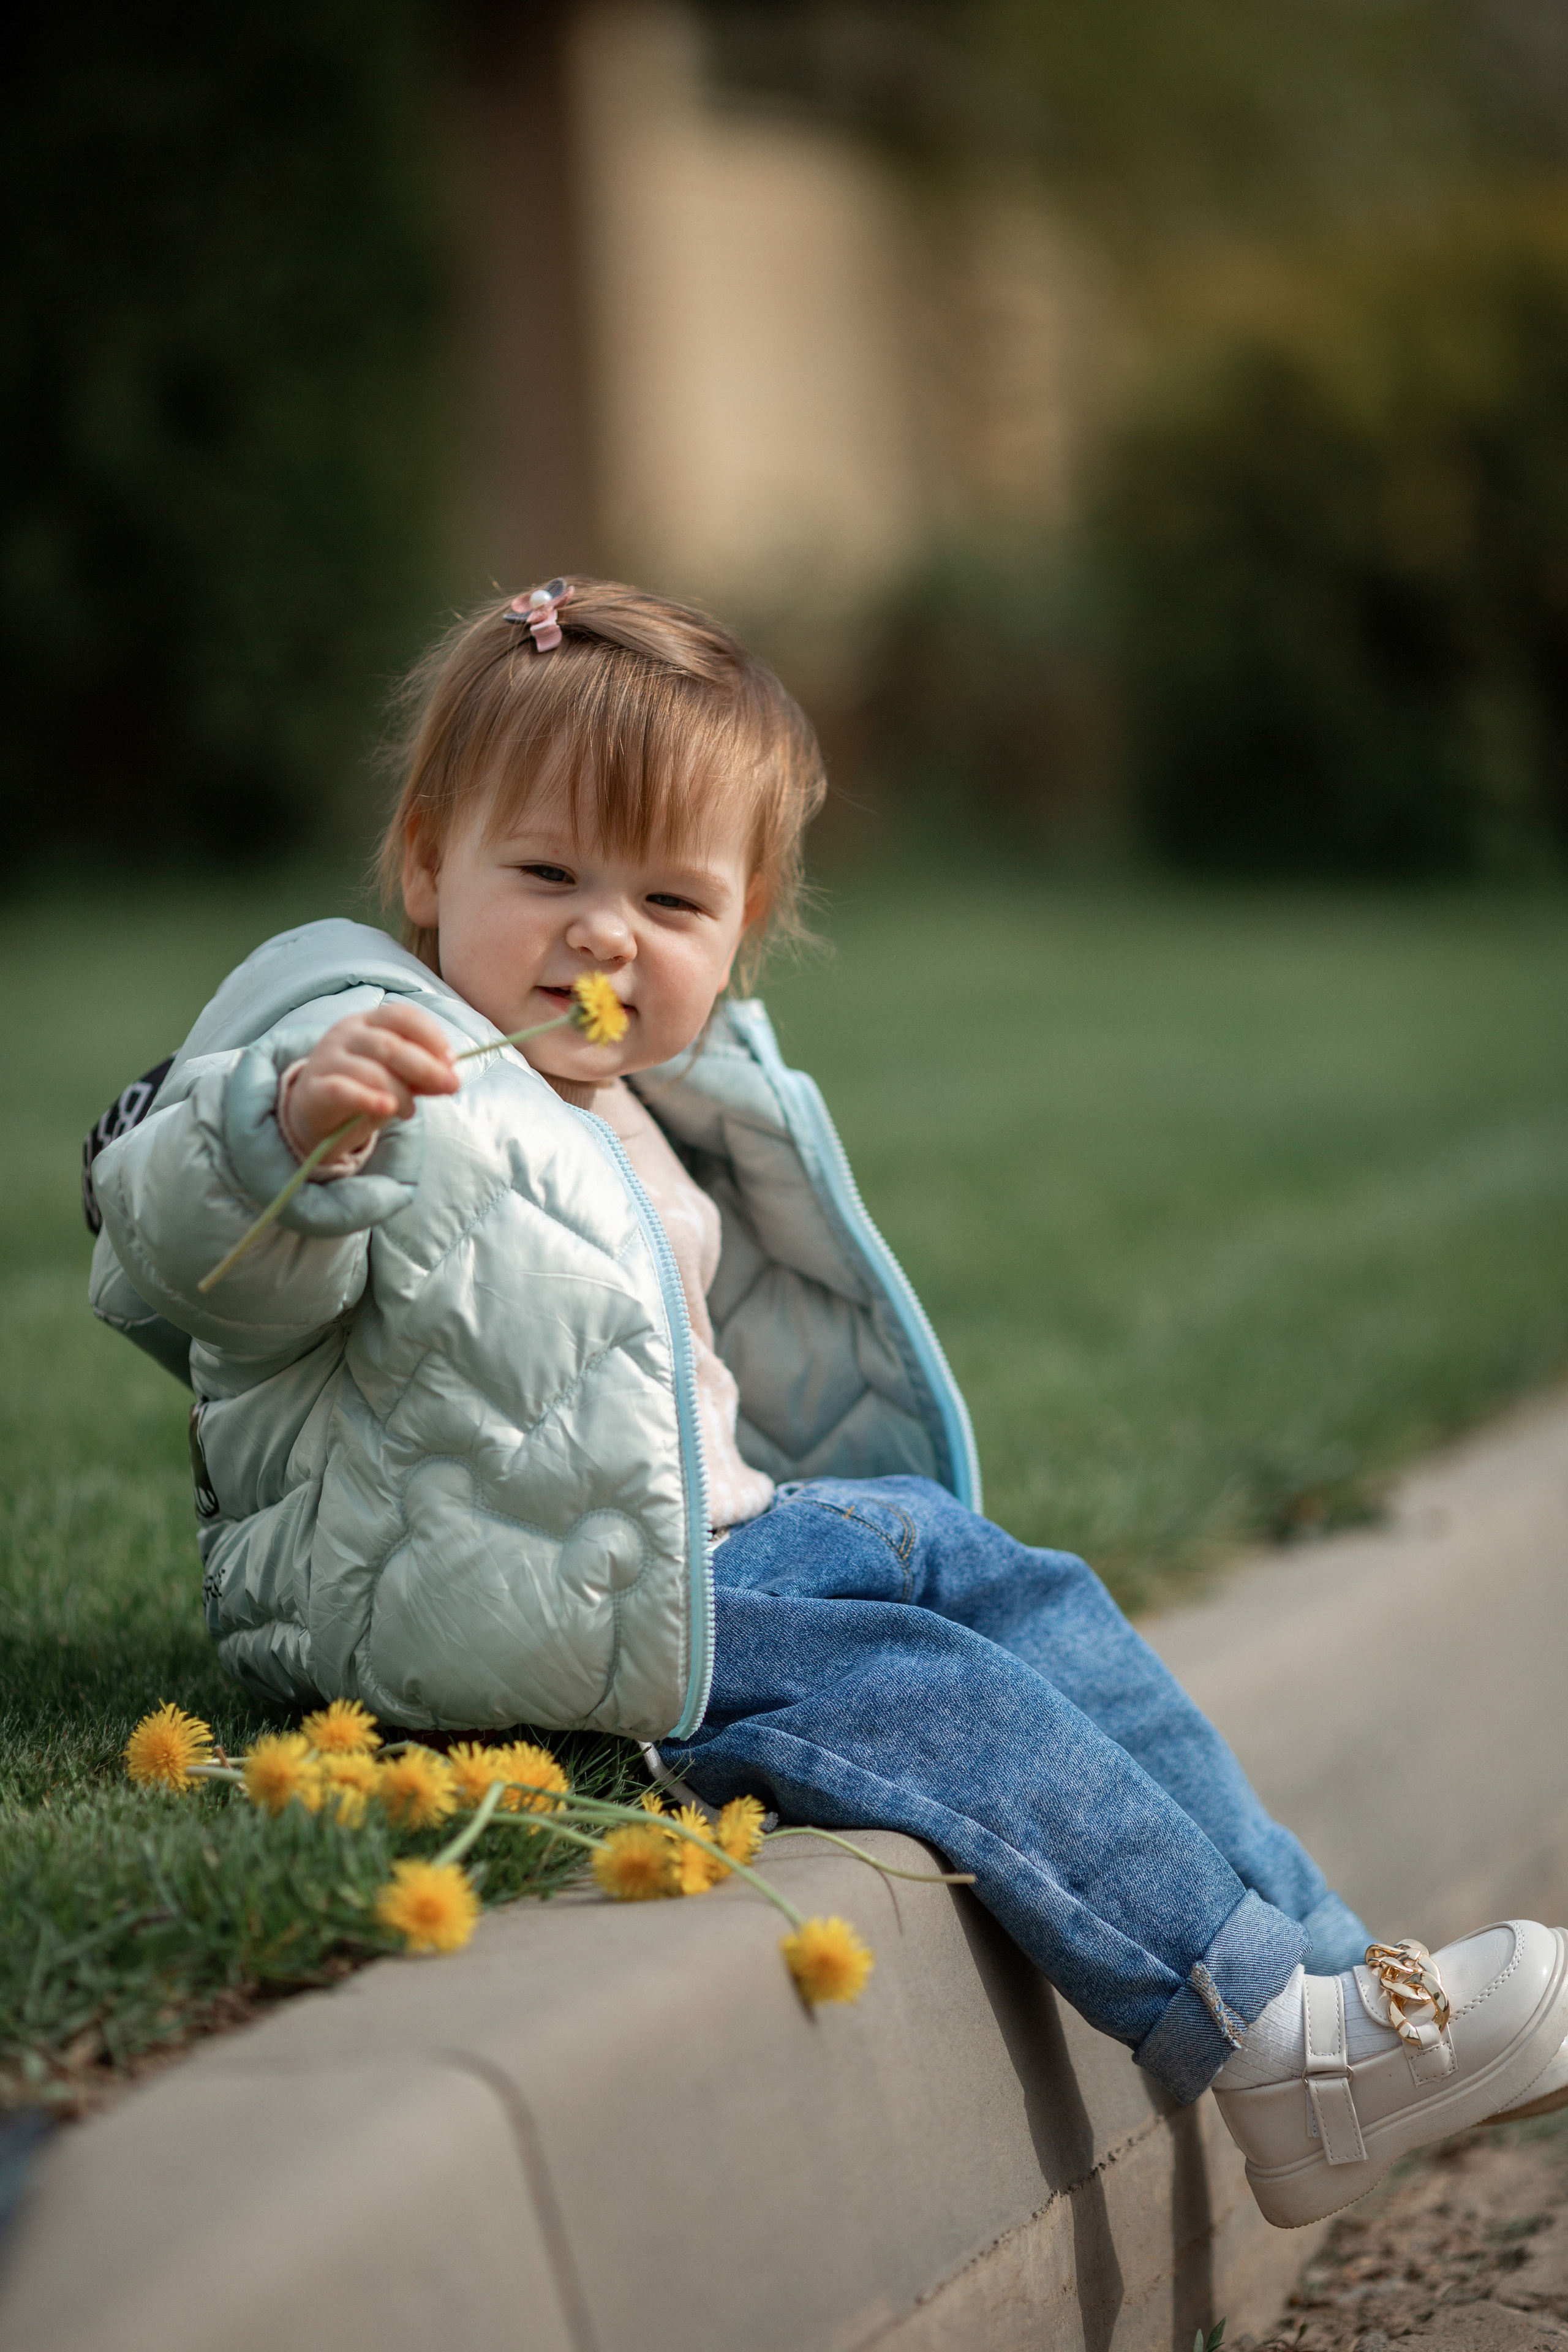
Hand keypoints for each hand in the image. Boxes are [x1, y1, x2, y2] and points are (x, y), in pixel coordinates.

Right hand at [283, 1003, 457, 1160]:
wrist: (315, 1111)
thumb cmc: (362, 1087)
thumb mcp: (396, 1078)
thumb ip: (421, 1075)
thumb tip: (450, 1076)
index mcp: (368, 1022)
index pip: (401, 1015)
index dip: (431, 1035)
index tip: (451, 1060)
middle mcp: (346, 1034)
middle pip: (390, 1044)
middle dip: (427, 1067)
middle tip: (451, 1086)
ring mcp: (327, 1059)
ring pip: (372, 1071)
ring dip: (402, 1093)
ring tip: (410, 1111)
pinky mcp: (314, 1089)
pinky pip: (343, 1090)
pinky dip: (369, 1099)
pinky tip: (387, 1108)